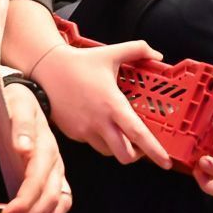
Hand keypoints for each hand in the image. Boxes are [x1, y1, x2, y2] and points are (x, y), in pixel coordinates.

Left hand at [0, 80, 70, 212]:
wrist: (28, 97)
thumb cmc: (18, 103)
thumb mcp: (18, 105)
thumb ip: (21, 126)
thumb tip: (24, 148)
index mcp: (45, 146)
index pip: (37, 180)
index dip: (24, 201)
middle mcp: (55, 161)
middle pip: (50, 196)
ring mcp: (58, 171)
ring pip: (59, 203)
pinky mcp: (57, 177)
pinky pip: (62, 203)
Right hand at [31, 40, 172, 166]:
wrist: (46, 68)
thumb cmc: (80, 62)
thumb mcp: (112, 52)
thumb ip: (138, 50)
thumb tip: (157, 55)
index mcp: (112, 104)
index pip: (138, 134)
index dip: (154, 150)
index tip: (166, 162)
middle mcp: (99, 122)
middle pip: (124, 155)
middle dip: (137, 156)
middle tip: (142, 146)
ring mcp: (85, 130)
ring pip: (108, 152)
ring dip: (119, 148)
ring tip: (122, 134)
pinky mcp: (73, 134)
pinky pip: (93, 144)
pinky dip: (102, 140)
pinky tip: (101, 124)